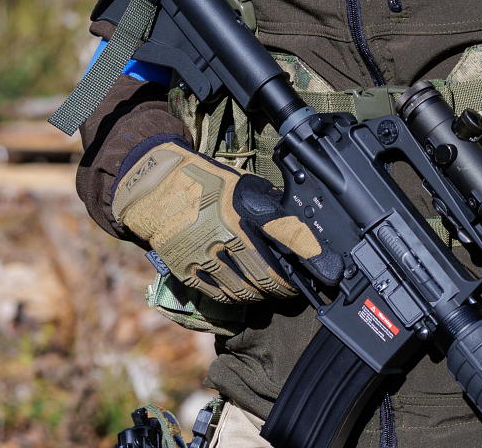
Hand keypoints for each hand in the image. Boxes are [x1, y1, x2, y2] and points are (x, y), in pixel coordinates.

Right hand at [111, 140, 319, 305]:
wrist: (157, 190)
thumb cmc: (204, 184)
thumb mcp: (241, 187)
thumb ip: (266, 207)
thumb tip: (296, 226)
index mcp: (240, 211)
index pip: (285, 236)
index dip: (308, 257)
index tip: (325, 270)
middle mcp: (223, 235)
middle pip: (265, 273)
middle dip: (285, 286)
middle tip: (294, 288)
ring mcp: (202, 256)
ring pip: (242, 289)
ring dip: (262, 294)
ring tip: (271, 292)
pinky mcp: (186, 270)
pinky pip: (218, 294)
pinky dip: (236, 298)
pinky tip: (245, 295)